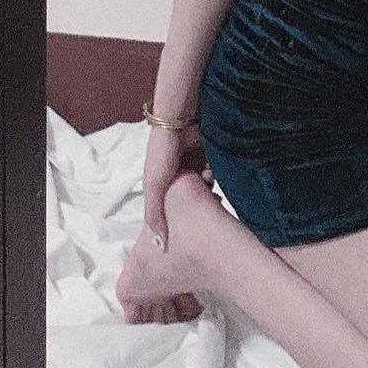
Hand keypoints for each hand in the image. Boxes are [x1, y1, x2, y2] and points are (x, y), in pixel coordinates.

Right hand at [141, 121, 212, 250]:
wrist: (179, 121)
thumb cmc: (161, 153)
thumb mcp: (154, 187)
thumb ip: (155, 215)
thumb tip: (159, 245)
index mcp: (160, 185)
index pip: (170, 209)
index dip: (179, 219)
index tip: (189, 229)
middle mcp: (176, 176)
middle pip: (189, 199)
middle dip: (197, 205)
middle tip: (206, 210)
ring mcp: (191, 166)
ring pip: (202, 188)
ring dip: (207, 190)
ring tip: (209, 190)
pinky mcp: (205, 157)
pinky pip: (212, 173)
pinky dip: (213, 176)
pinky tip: (212, 174)